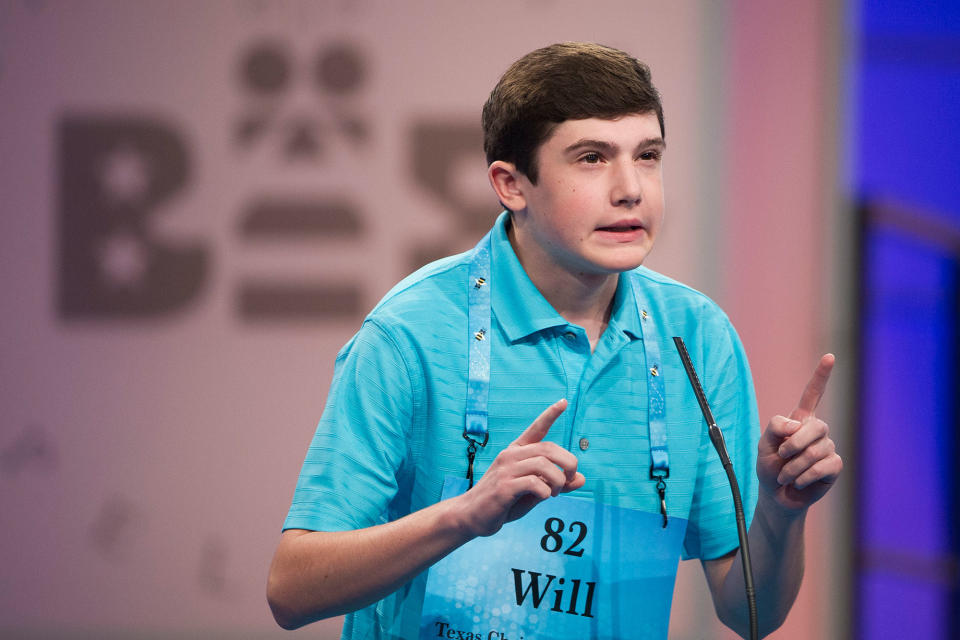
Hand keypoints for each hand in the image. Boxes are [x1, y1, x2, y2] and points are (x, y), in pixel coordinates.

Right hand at [454, 399, 585, 537]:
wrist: (472, 517)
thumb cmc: (504, 502)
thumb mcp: (534, 492)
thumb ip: (556, 484)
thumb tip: (583, 479)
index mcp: (516, 452)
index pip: (536, 429)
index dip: (550, 415)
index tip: (564, 401)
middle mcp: (510, 455)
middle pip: (548, 448)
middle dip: (568, 462)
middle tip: (571, 479)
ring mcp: (505, 470)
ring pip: (544, 464)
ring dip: (558, 480)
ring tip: (554, 493)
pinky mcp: (503, 487)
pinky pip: (534, 483)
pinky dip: (546, 491)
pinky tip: (543, 497)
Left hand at [757, 354, 842, 512]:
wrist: (776, 495)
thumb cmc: (769, 467)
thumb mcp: (763, 444)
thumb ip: (775, 427)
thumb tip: (798, 425)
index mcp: (799, 420)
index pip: (813, 394)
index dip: (821, 376)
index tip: (830, 356)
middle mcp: (816, 431)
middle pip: (815, 426)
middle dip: (794, 444)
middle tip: (781, 458)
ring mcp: (827, 447)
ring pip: (817, 450)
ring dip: (795, 466)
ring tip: (786, 476)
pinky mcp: (834, 466)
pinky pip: (824, 466)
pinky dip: (806, 476)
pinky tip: (800, 482)